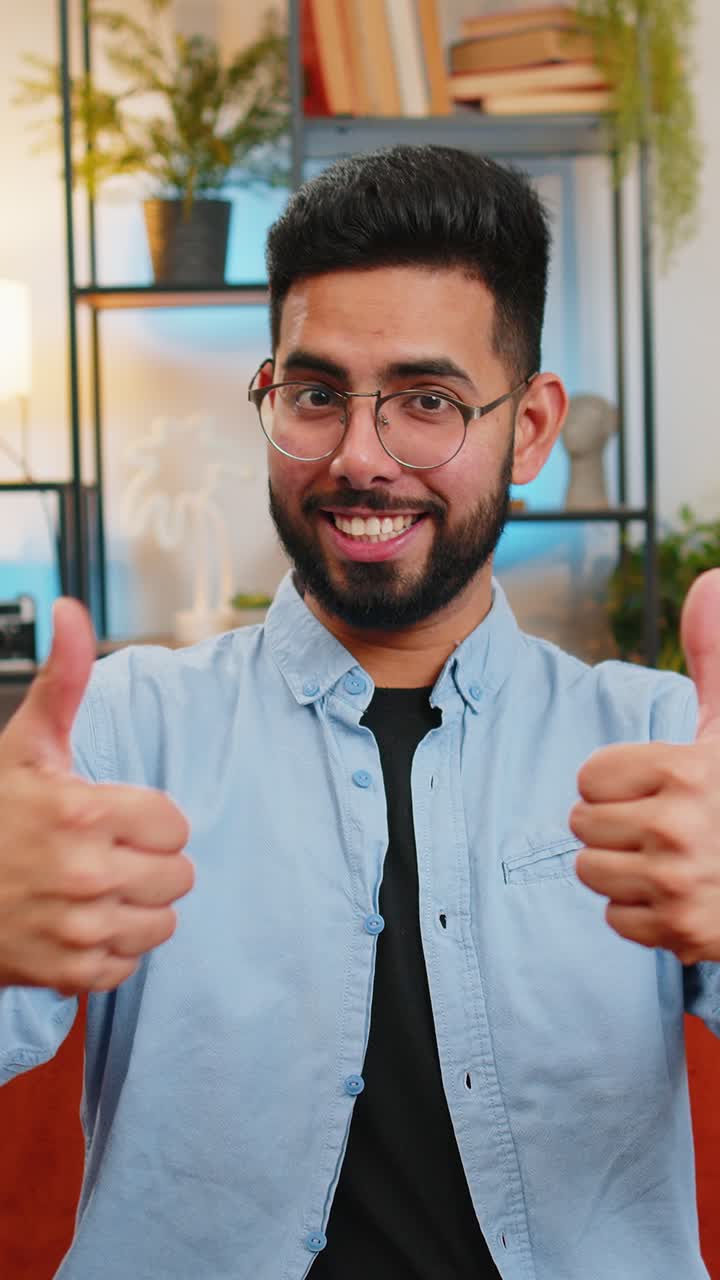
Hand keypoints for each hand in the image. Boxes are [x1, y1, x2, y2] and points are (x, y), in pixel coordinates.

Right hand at [0, 599, 193, 993]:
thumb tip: (73, 611)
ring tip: (94, 888)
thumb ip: (64, 680)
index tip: (111, 817)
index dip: (147, 819)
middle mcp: (85, 874)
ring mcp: (77, 930)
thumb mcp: (24, 744)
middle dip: (148, 862)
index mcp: (82, 812)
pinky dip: (112, 948)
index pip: (175, 824)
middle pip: (179, 874)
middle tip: (103, 853)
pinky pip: (131, 963)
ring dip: (136, 906)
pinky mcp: (69, 974)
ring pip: (162, 921)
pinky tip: (81, 923)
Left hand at [571, 569, 719, 963]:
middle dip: (616, 825)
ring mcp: (681, 886)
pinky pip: (616, 919)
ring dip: (623, 869)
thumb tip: (713, 578)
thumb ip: (713, 658)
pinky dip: (642, 914)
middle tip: (665, 827)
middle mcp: (682, 829)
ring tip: (671, 860)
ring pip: (592, 872)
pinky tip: (680, 896)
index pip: (590, 777)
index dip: (618, 782)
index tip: (660, 787)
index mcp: (687, 772)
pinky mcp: (681, 935)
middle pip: (582, 825)